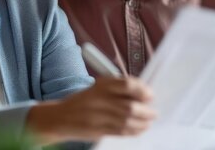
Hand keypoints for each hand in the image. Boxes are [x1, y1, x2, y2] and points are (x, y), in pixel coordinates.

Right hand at [26, 77, 155, 143]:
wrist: (60, 117)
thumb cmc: (83, 102)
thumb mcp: (97, 89)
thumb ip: (117, 90)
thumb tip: (143, 95)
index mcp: (101, 85)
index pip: (127, 84)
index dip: (142, 90)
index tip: (150, 95)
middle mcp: (100, 99)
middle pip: (130, 105)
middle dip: (146, 110)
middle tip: (153, 112)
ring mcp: (98, 115)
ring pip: (127, 120)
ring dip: (142, 122)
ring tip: (148, 122)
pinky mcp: (97, 129)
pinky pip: (120, 131)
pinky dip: (133, 131)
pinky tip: (139, 129)